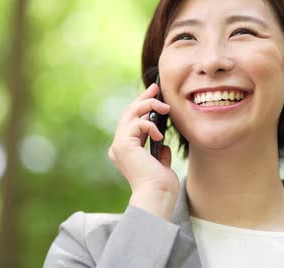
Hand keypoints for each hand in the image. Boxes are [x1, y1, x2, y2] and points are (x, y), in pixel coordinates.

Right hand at [108, 83, 179, 218]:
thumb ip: (159, 152)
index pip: (132, 121)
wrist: (157, 196)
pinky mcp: (123, 145)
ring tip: (165, 108)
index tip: (154, 94)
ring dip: (149, 106)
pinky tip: (159, 135)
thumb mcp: (161, 163)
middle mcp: (118, 146)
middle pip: (129, 113)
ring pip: (131, 114)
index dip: (142, 106)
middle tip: (156, 87)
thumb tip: (163, 144)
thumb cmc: (161, 185)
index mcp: (125, 151)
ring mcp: (118, 145)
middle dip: (143, 98)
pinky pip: (137, 124)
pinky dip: (150, 126)